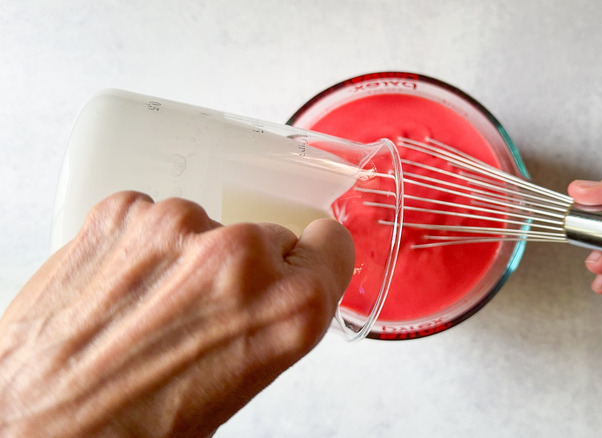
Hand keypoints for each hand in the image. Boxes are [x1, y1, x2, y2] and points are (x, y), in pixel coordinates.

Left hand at [0, 192, 354, 436]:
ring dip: (185, 257)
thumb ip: (274, 322)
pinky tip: (119, 290)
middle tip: (202, 313)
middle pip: (266, 237)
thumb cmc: (133, 427)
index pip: (330, 245)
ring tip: (148, 309)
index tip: (299, 259)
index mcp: (289, 308)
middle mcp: (240, 259)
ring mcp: (177, 227)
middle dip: (242, 270)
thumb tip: (275, 293)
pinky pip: (151, 217)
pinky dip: (140, 246)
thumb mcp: (240, 383)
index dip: (312, 257)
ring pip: (205, 226)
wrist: (37, 426)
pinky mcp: (121, 212)